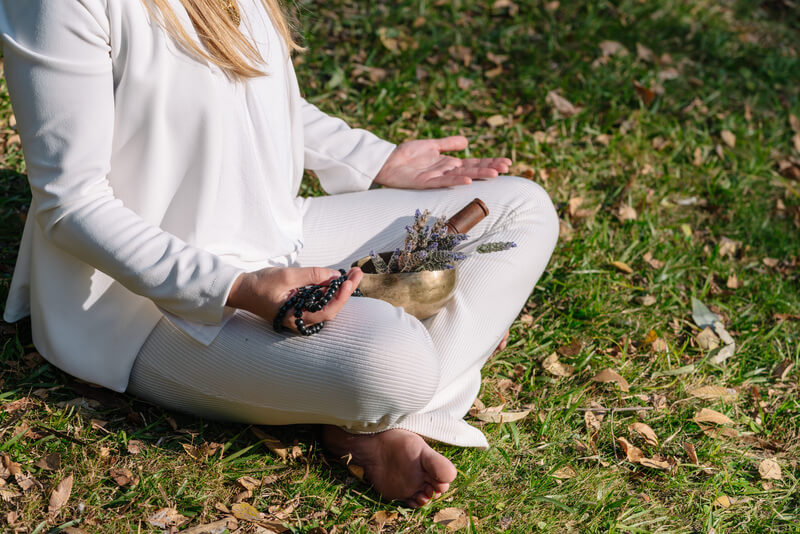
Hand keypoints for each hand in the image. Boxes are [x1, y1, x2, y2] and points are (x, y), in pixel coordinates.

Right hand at [227, 266, 363, 333]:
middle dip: (346, 290)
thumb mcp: (287, 276)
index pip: (327, 311)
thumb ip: (312, 276)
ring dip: (340, 289)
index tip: (350, 282)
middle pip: (331, 308)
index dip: (341, 297)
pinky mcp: (300, 308)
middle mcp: (301, 320)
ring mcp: (301, 314)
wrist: (241, 290)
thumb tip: (335, 274)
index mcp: (296, 317)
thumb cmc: (260, 285)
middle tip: (357, 272)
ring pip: (327, 304)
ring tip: (352, 274)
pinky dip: (329, 290)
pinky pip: (319, 301)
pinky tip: (338, 279)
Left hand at [373, 136, 510, 189]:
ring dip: (478, 175)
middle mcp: (446, 172)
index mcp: (449, 163)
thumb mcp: (431, 145)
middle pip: (472, 169)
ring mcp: (438, 178)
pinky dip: (456, 181)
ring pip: (462, 176)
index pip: (474, 162)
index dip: (489, 162)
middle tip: (507, 168)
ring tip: (495, 174)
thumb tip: (467, 141)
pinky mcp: (426, 183)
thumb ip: (448, 143)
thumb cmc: (407, 155)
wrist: (388, 162)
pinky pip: (444, 182)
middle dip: (490, 168)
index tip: (506, 162)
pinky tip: (468, 180)